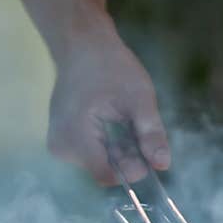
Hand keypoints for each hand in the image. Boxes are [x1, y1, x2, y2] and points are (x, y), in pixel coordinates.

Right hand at [47, 39, 169, 184]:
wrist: (82, 47)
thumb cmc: (111, 68)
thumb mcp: (140, 99)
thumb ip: (151, 134)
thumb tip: (163, 164)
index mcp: (76, 138)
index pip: (108, 175)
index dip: (133, 168)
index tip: (148, 148)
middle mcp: (62, 148)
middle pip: (105, 169)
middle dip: (128, 155)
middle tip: (136, 124)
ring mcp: (59, 145)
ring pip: (100, 162)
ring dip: (120, 149)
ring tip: (123, 119)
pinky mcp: (62, 140)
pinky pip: (92, 153)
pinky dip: (108, 143)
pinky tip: (112, 121)